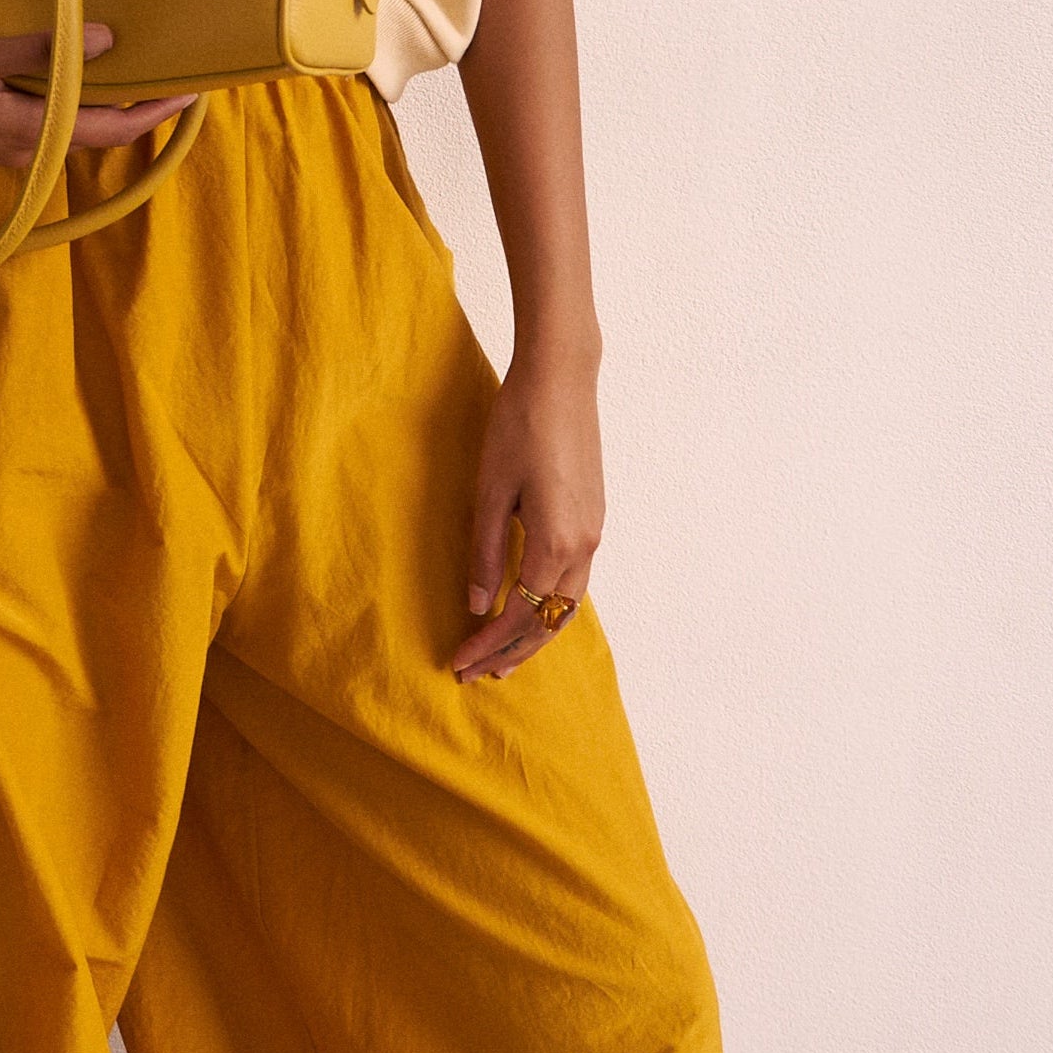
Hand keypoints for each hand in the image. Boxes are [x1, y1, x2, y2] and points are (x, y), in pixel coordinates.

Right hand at [0, 20, 199, 165]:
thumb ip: (41, 51)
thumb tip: (106, 43)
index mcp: (28, 134)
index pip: (112, 131)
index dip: (155, 114)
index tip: (191, 95)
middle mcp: (20, 148)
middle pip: (95, 134)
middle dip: (138, 112)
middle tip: (171, 82)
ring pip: (67, 130)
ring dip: (101, 108)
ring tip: (129, 78)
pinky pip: (40, 122)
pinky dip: (66, 103)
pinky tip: (64, 80)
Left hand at [450, 348, 604, 682]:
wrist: (561, 378)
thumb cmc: (518, 425)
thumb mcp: (490, 490)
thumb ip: (486, 552)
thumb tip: (478, 606)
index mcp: (556, 543)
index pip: (519, 616)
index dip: (487, 645)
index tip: (458, 663)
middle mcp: (584, 546)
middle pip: (550, 622)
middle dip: (512, 652)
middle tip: (476, 674)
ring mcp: (594, 532)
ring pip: (567, 605)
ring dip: (535, 633)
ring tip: (502, 655)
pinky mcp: (594, 517)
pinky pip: (574, 580)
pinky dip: (550, 606)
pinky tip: (529, 606)